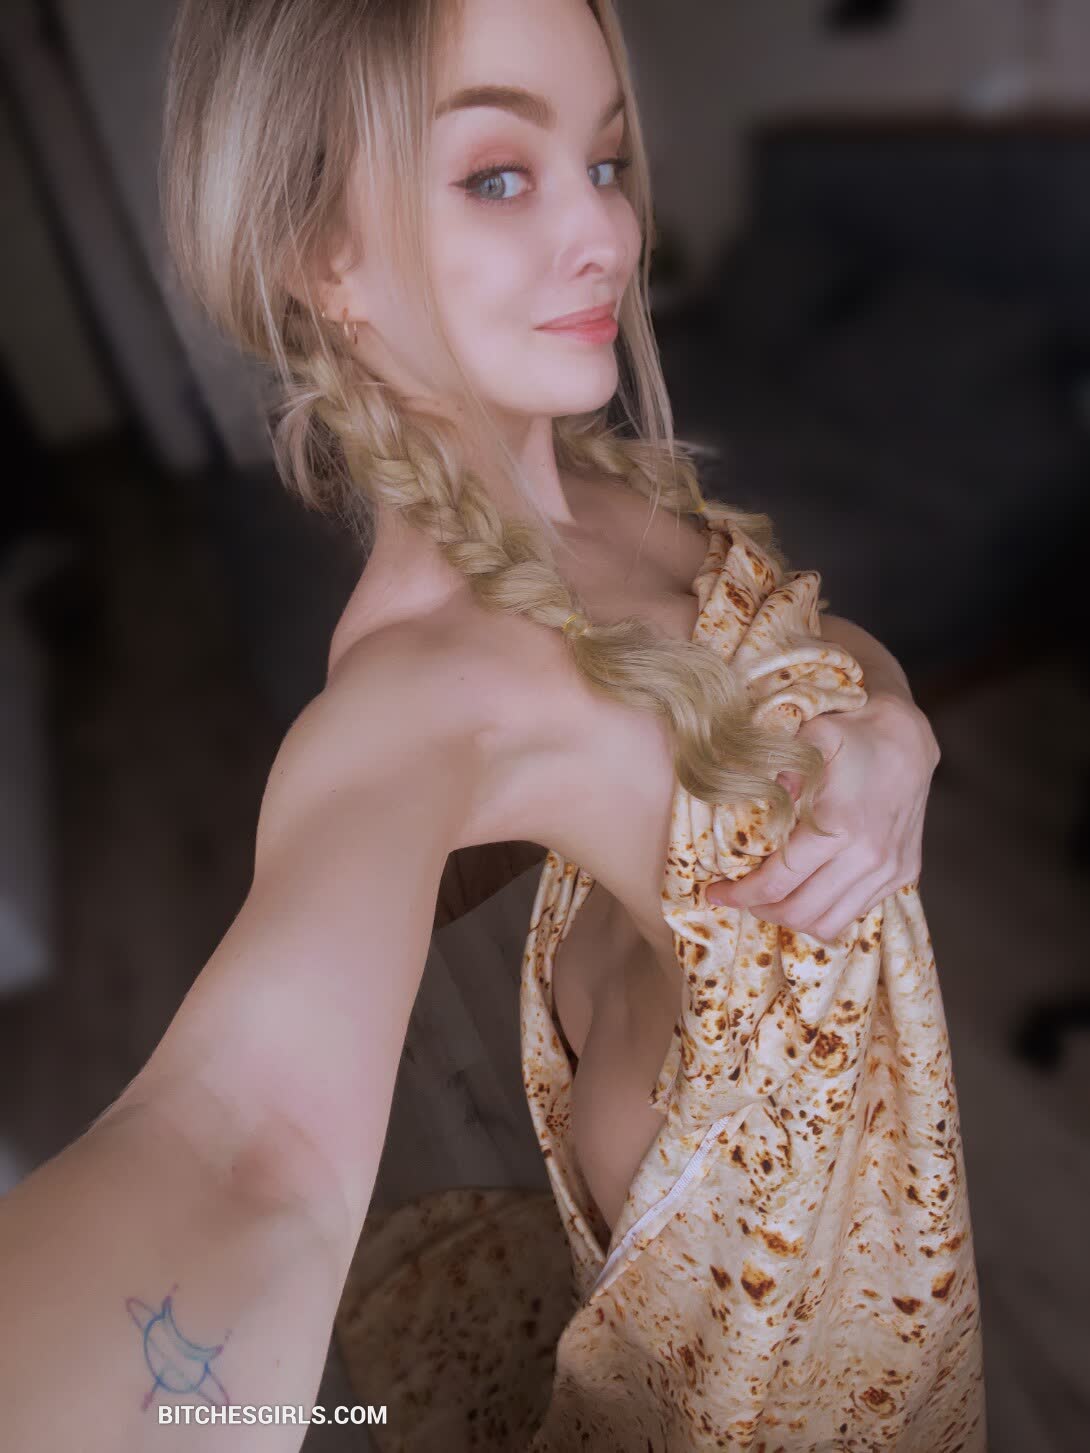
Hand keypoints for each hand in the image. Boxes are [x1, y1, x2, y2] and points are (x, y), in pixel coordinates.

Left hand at [705, 694, 940, 943]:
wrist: (908, 739)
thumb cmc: (850, 734)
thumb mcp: (808, 736)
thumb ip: (774, 764)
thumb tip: (745, 789)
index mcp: (839, 825)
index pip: (779, 881)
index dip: (741, 895)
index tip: (715, 892)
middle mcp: (868, 855)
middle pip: (801, 912)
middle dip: (761, 910)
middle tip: (740, 896)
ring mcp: (889, 869)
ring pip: (829, 923)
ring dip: (792, 918)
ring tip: (770, 899)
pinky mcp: (903, 874)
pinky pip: (855, 912)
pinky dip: (824, 911)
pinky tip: (806, 891)